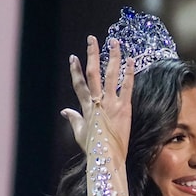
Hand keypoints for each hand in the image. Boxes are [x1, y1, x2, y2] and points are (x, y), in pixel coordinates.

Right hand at [61, 35, 133, 153]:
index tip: (73, 57)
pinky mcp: (124, 108)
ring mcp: (111, 103)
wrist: (107, 157)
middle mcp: (98, 101)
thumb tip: (65, 111)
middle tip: (92, 39)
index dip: (75, 70)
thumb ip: (73, 119)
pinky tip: (131, 60)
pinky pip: (127, 86)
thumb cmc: (94, 148)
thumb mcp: (80, 133)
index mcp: (86, 107)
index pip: (79, 84)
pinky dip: (129, 72)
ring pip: (110, 74)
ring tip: (115, 42)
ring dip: (113, 56)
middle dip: (92, 54)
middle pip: (93, 72)